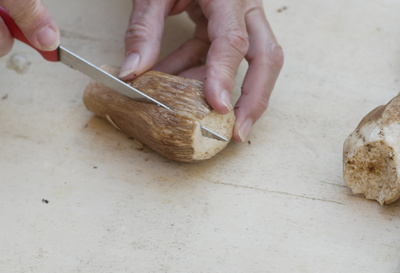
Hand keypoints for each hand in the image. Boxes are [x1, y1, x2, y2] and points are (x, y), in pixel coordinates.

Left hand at [120, 0, 283, 141]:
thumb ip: (144, 29)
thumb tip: (133, 73)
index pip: (233, 40)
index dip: (225, 76)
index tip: (217, 105)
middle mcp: (244, 6)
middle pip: (267, 57)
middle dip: (255, 98)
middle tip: (238, 132)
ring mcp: (240, 16)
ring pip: (251, 61)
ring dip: (222, 89)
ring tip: (194, 113)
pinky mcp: (227, 23)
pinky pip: (220, 55)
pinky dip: (199, 73)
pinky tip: (173, 84)